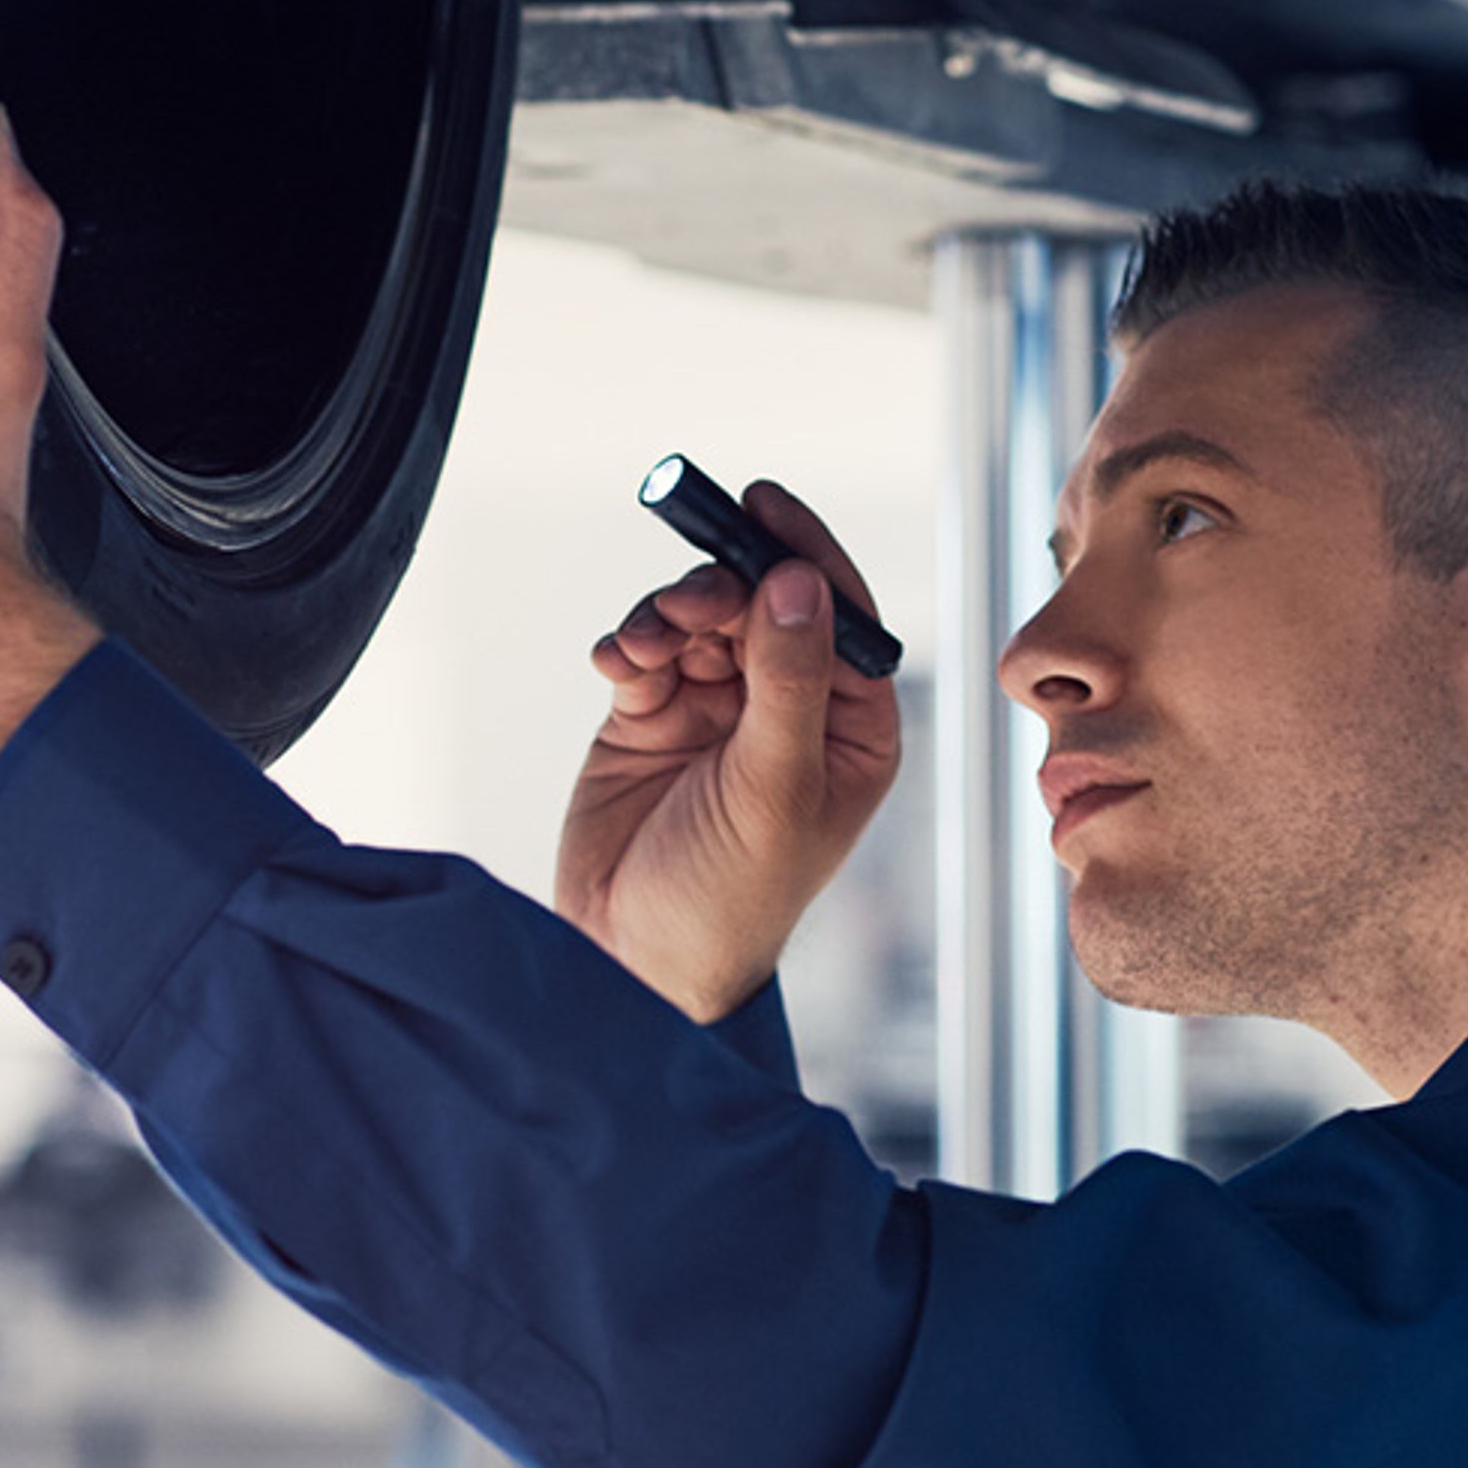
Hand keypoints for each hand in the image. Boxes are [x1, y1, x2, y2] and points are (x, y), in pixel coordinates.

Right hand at [554, 484, 900, 1023]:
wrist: (631, 961)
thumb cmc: (729, 899)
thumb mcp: (773, 789)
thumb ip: (788, 682)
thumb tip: (799, 581)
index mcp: (850, 729)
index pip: (839, 615)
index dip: (804, 553)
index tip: (763, 506)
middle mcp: (789, 709)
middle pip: (762, 602)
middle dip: (722, 588)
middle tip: (687, 603)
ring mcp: (717, 710)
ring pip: (699, 617)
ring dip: (669, 614)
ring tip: (643, 644)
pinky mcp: (651, 717)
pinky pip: (646, 650)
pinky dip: (630, 643)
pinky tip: (617, 663)